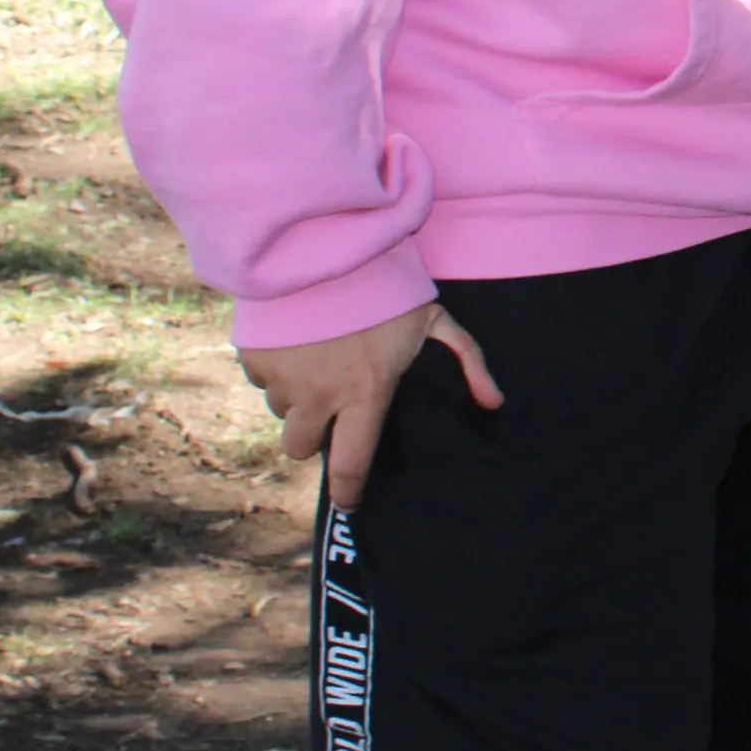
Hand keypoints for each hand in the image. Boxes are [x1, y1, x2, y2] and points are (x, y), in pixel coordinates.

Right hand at [239, 302, 501, 508]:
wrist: (327, 248)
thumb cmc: (388, 288)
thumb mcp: (435, 320)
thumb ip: (469, 360)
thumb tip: (495, 402)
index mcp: (365, 394)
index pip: (352, 464)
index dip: (350, 492)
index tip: (351, 502)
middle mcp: (318, 397)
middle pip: (302, 448)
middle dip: (314, 436)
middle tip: (330, 407)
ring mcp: (282, 380)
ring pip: (281, 412)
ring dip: (297, 398)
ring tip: (319, 360)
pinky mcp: (255, 359)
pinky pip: (262, 380)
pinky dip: (277, 369)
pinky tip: (297, 342)